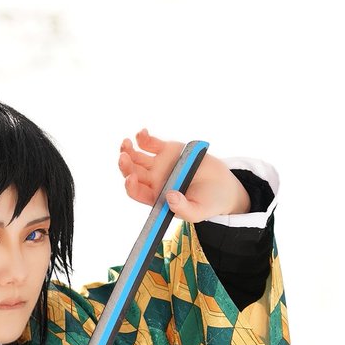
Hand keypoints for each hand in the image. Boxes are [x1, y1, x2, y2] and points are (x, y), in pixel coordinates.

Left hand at [118, 129, 250, 221]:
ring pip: (137, 157)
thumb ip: (183, 208)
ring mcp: (159, 165)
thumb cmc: (208, 203)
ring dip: (128, 150)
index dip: (131, 186)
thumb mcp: (197, 212)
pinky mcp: (167, 150)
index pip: (137, 192)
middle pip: (133, 172)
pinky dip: (143, 138)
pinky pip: (150, 143)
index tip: (130, 178)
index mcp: (156, 198)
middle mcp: (154, 181)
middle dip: (125, 165)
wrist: (221, 187)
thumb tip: (170, 197)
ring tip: (126, 143)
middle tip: (123, 156)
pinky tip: (141, 133)